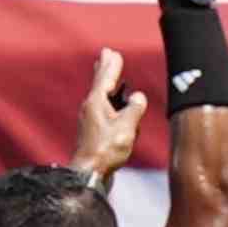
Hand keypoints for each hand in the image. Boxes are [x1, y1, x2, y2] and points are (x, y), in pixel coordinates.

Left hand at [69, 48, 147, 189]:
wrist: (90, 173)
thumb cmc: (107, 150)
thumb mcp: (126, 127)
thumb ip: (134, 109)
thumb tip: (138, 97)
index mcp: (96, 102)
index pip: (106, 78)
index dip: (112, 65)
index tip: (113, 52)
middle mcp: (90, 108)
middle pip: (98, 83)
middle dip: (104, 69)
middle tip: (105, 54)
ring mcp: (89, 119)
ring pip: (100, 96)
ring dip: (106, 84)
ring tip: (108, 76)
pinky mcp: (92, 131)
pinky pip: (102, 110)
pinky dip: (108, 102)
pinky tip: (112, 107)